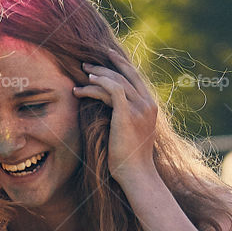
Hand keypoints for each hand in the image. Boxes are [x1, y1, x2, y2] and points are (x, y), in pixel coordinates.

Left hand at [73, 48, 157, 187]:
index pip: (136, 78)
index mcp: (151, 107)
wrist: (136, 173)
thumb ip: (126, 117)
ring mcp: (140, 108)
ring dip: (97, 75)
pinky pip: (113, 89)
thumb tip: (112, 110)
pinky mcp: (128, 113)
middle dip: (105, 66)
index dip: (121, 65)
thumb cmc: (130, 159)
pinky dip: (99, 84)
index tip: (107, 57)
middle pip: (126, 75)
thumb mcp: (131, 133)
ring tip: (81, 75)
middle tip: (86, 63)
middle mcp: (148, 104)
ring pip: (117, 81)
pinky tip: (87, 83)